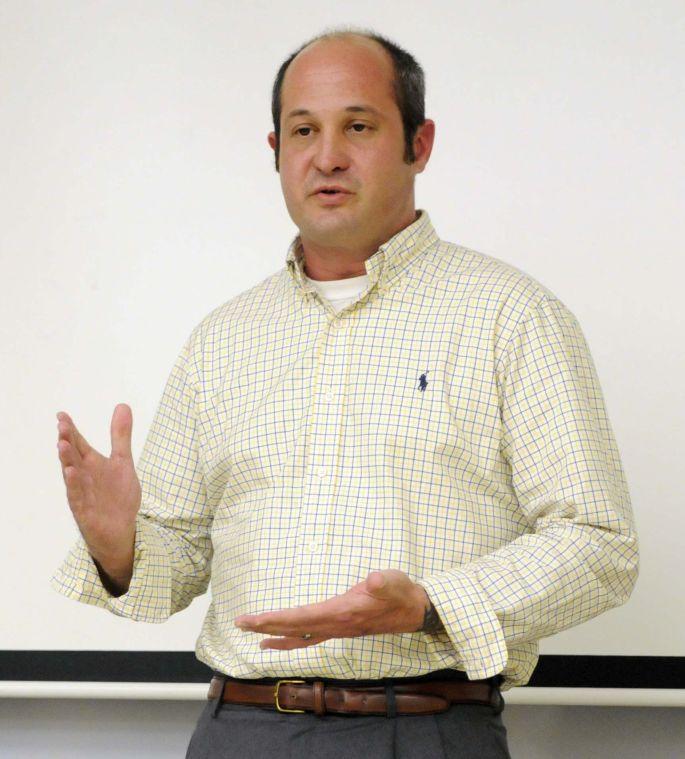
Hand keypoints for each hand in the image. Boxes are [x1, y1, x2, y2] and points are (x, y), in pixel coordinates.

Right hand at [56, 403, 140, 586]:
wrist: (121, 529)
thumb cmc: (117, 495)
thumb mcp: (123, 461)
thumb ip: (120, 436)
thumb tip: (122, 405)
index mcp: (91, 463)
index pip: (78, 443)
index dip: (71, 429)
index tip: (62, 415)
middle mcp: (83, 475)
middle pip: (72, 455)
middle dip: (67, 440)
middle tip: (61, 425)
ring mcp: (82, 492)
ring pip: (71, 474)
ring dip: (67, 460)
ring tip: (62, 444)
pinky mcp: (84, 509)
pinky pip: (77, 496)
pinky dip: (74, 484)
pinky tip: (71, 472)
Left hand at [233, 569, 430, 649]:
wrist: (414, 610)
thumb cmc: (401, 592)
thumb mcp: (395, 581)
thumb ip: (385, 582)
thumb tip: (374, 580)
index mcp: (343, 613)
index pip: (301, 618)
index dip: (275, 618)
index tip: (252, 619)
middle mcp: (336, 626)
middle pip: (294, 628)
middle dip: (265, 625)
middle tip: (239, 623)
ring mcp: (337, 629)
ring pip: (299, 636)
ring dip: (274, 633)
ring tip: (252, 634)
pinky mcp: (339, 628)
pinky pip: (308, 637)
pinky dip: (289, 638)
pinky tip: (278, 639)